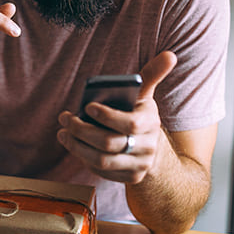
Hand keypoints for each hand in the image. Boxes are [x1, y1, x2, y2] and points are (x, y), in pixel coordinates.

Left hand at [57, 51, 176, 183]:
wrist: (153, 150)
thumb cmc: (140, 116)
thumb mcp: (145, 97)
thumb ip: (151, 76)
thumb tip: (169, 55)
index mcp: (151, 122)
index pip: (129, 123)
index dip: (106, 116)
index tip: (87, 106)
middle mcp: (148, 147)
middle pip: (109, 144)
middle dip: (82, 131)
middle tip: (65, 120)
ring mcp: (140, 165)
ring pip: (102, 162)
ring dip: (77, 147)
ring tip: (63, 134)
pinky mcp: (130, 178)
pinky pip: (101, 172)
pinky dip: (84, 159)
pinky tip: (76, 147)